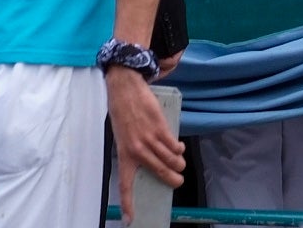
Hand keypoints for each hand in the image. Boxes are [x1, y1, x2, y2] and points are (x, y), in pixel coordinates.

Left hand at [107, 64, 184, 208]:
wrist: (125, 88)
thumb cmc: (122, 113)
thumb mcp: (122, 136)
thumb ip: (133, 151)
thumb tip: (149, 164)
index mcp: (124, 155)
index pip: (125, 184)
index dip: (128, 203)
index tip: (130, 220)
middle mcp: (137, 150)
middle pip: (160, 173)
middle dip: (173, 180)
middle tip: (178, 181)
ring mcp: (149, 139)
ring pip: (171, 160)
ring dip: (179, 163)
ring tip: (180, 162)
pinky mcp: (160, 128)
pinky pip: (174, 145)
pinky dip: (178, 148)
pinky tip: (178, 147)